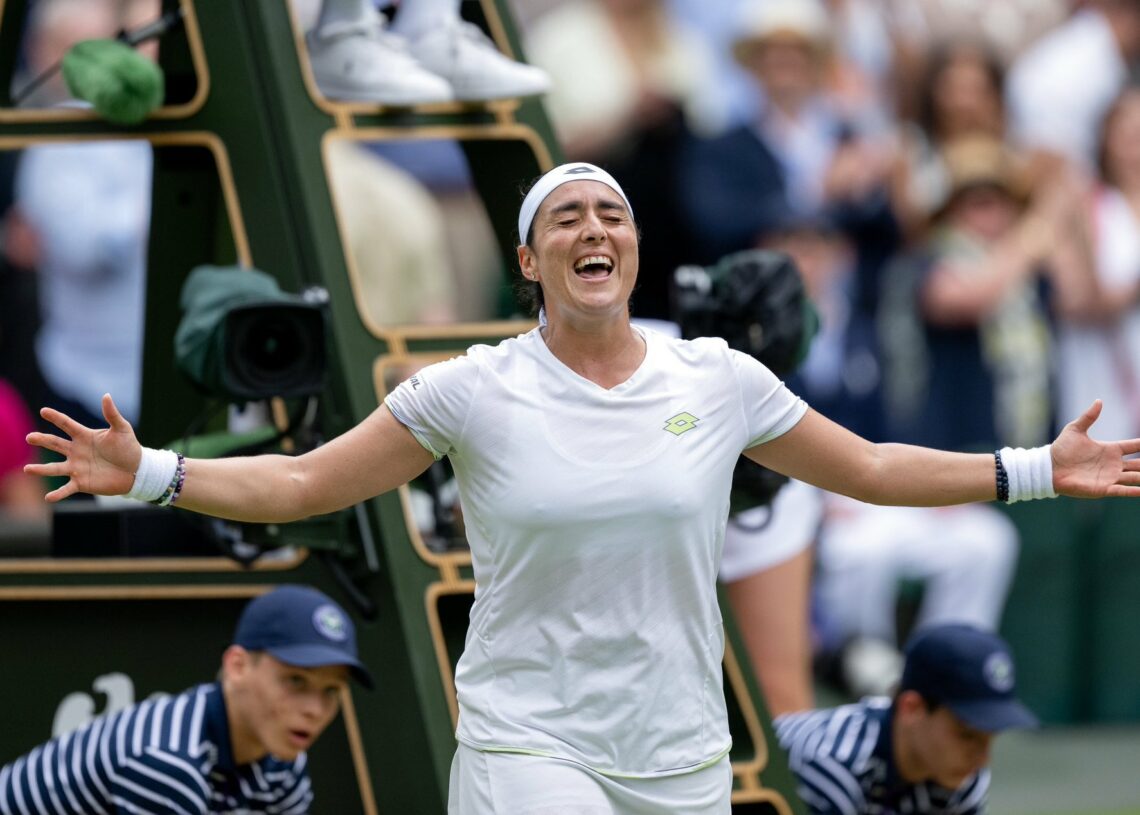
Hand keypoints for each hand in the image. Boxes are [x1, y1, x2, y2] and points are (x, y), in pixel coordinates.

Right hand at [24, 394, 140, 501]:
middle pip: (55, 444)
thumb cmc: (128, 448)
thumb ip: (112, 414)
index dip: (56, 417)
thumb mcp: (122, 429)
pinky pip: (66, 488)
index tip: (44, 411)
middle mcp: (76, 451)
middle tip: (29, 437)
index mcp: (84, 436)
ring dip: (41, 469)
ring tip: (27, 469)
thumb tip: (106, 396)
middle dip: (42, 440)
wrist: (136, 470)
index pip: (67, 424)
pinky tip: (48, 498)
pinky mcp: (81, 483)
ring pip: (55, 467)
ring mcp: (77, 467)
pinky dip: (58, 494)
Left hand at [1051, 400, 1139, 497]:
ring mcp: (1110, 477)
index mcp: (1110, 450)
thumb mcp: (1075, 429)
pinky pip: (1123, 491)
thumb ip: (1089, 417)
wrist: (1048, 468)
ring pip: (1135, 478)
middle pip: (1139, 464)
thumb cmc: (1061, 449)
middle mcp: (1113, 464)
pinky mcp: (1103, 489)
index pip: (1134, 446)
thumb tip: (1099, 400)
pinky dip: (1135, 491)